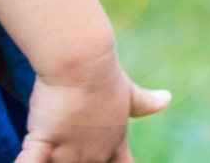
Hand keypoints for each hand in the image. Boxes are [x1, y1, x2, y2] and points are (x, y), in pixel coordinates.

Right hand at [13, 48, 169, 162]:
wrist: (82, 58)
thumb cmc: (103, 72)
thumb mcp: (127, 91)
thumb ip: (144, 102)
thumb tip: (166, 98)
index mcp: (115, 144)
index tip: (104, 161)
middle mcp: (96, 155)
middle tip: (69, 154)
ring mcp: (69, 152)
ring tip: (50, 156)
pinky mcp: (43, 142)